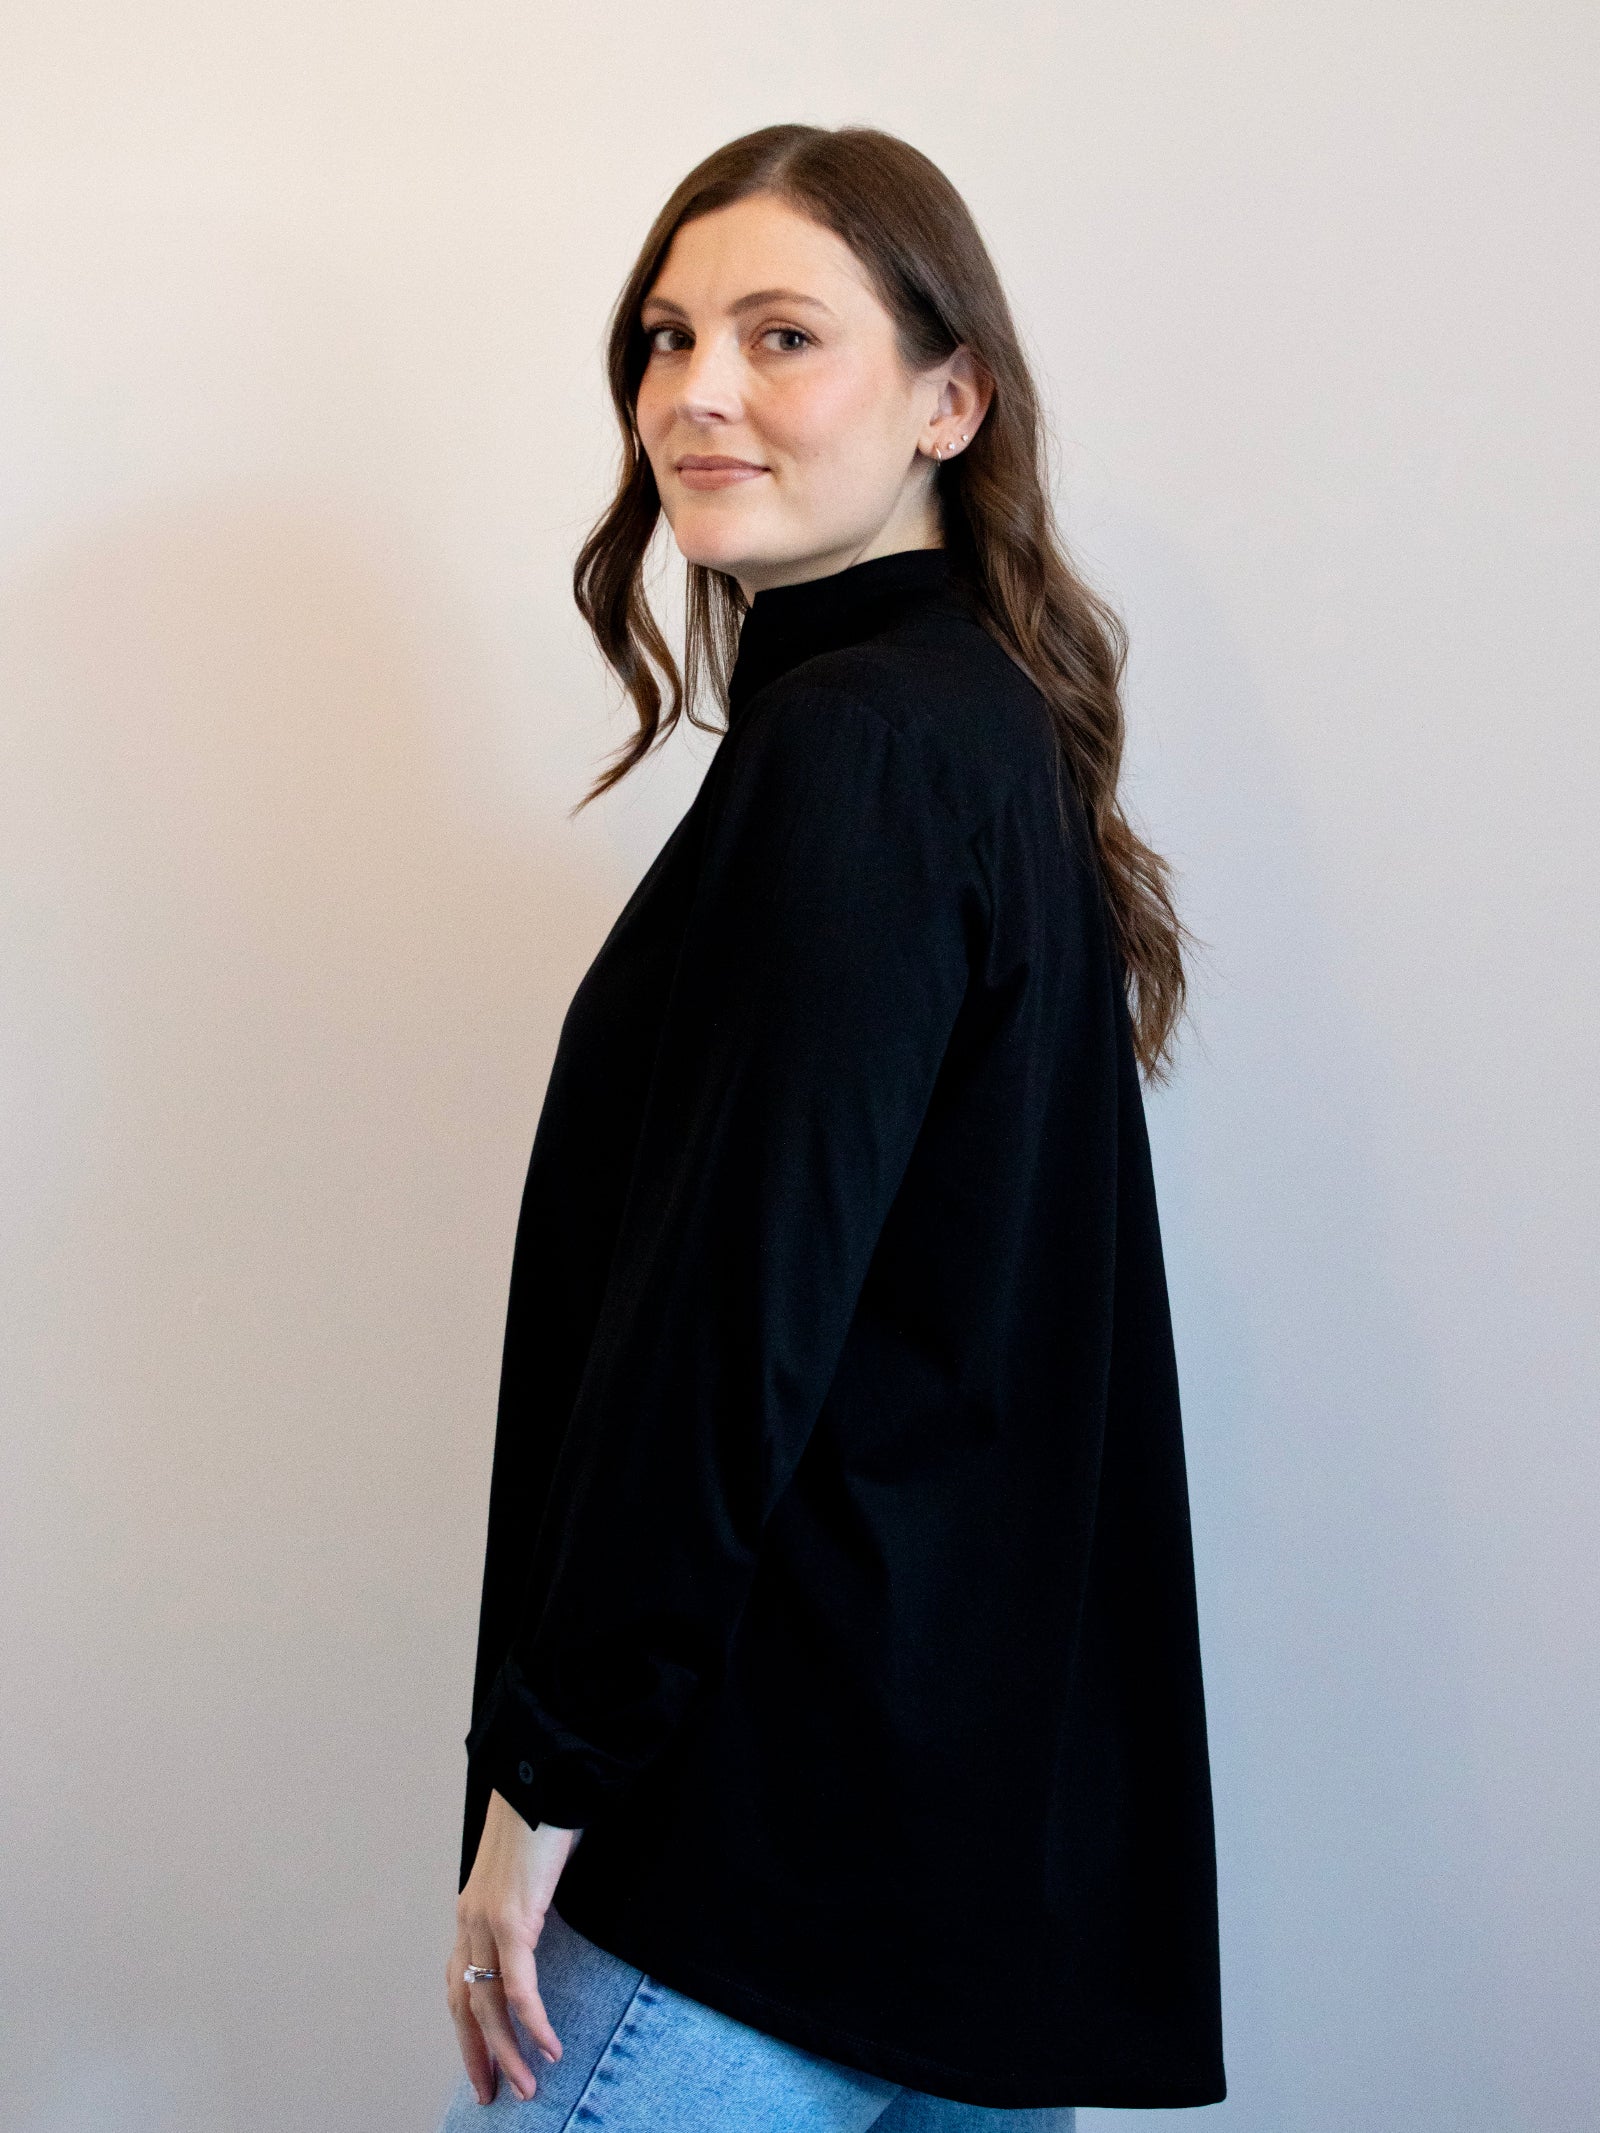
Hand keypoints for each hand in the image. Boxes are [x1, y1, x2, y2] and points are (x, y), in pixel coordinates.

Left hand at [446, 1787, 582, 2103]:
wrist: (544, 1776)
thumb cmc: (542, 1817)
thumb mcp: (528, 1870)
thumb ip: (526, 1901)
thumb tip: (543, 1924)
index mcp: (471, 1909)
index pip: (458, 1983)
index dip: (467, 2029)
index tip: (481, 2064)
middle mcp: (470, 1919)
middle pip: (465, 2003)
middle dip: (478, 2054)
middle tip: (494, 2094)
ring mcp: (487, 1919)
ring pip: (489, 2005)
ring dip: (508, 2052)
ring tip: (527, 2085)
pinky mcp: (513, 1917)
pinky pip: (520, 1986)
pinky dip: (533, 2022)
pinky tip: (548, 2045)